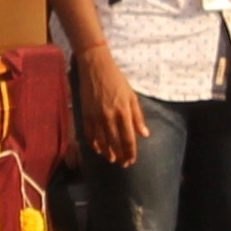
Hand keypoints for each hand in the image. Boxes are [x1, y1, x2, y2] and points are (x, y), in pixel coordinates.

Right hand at [73, 41, 146, 166]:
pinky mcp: (85, 114)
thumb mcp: (132, 96)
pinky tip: (98, 149)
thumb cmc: (117, 80)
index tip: (131, 160)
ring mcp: (96, 116)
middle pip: (115, 143)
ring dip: (107, 152)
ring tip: (111, 159)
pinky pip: (89, 133)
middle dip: (120, 155)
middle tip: (123, 164)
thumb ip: (138, 116)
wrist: (96, 67)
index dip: (130, 152)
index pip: (128, 138)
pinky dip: (94, 143)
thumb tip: (144, 134)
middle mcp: (110, 117)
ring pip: (102, 141)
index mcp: (123, 112)